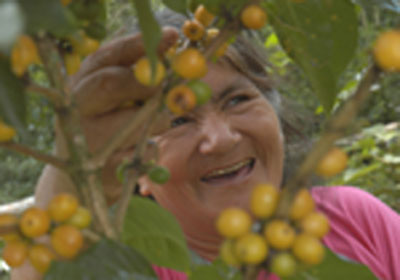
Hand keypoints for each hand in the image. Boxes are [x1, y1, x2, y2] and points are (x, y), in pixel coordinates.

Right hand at [54, 27, 178, 202]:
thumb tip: (172, 58)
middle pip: (113, 83)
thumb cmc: (104, 128)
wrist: (78, 177)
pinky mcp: (103, 168)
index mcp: (79, 84)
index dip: (140, 45)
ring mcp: (86, 139)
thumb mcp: (111, 100)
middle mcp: (76, 108)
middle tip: (167, 87)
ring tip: (149, 125)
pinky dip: (151, 149)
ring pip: (138, 121)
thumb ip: (135, 78)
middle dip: (147, 83)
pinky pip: (145, 151)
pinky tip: (135, 151)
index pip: (107, 56)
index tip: (171, 37)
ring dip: (158, 121)